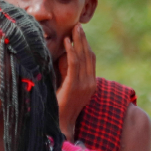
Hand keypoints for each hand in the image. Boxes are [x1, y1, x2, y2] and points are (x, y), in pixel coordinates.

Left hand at [56, 24, 96, 138]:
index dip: (86, 45)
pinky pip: (75, 64)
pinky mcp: (75, 86)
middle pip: (89, 55)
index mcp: (90, 84)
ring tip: (74, 29)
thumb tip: (62, 58)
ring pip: (84, 57)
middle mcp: (90, 83)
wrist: (61, 125)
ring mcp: (84, 84)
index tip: (79, 33)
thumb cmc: (59, 107)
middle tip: (78, 26)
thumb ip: (67, 73)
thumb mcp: (66, 87)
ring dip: (79, 41)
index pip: (91, 60)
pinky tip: (67, 42)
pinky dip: (71, 51)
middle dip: (83, 39)